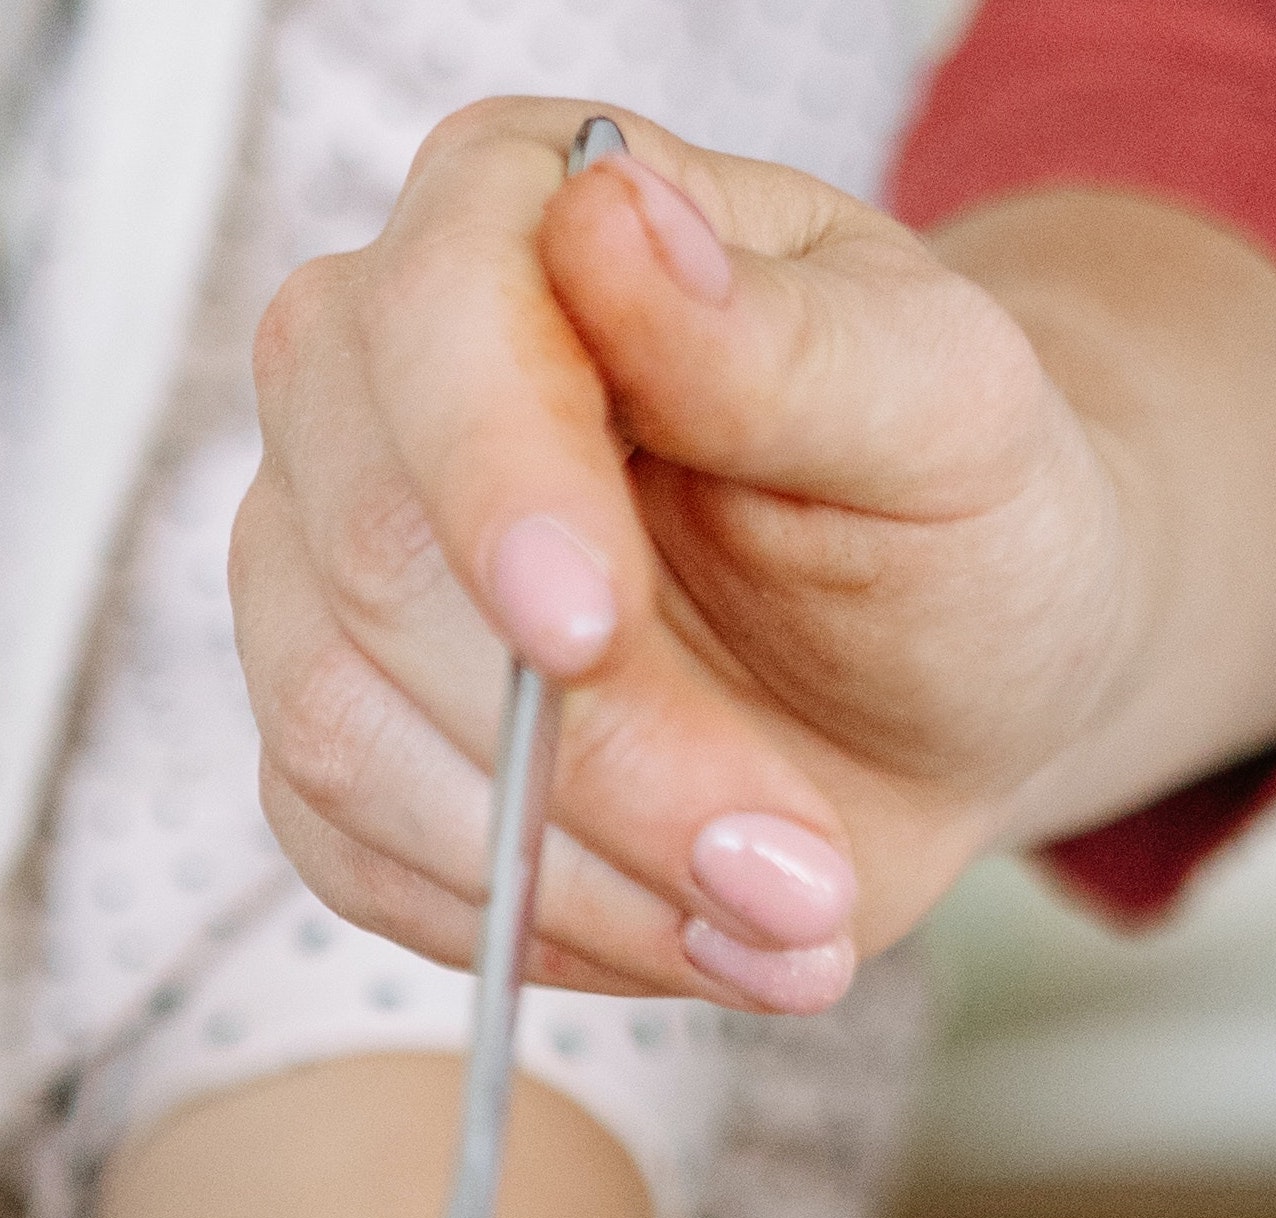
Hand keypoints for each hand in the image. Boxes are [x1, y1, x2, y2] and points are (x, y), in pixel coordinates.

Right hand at [229, 103, 1275, 1010]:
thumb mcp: (945, 414)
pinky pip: (358, 866)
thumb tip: (606, 225)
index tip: (589, 634)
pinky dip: (539, 931)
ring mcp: (325, 579)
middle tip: (789, 866)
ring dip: (575, 873)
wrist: (942, 688)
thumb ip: (778, 337)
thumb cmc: (950, 518)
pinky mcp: (333, 755)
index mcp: (518, 221)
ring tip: (787, 922)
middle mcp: (376, 386)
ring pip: (340, 738)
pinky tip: (700, 939)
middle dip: (586, 749)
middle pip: (369, 560)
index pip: (430, 320)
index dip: (493, 484)